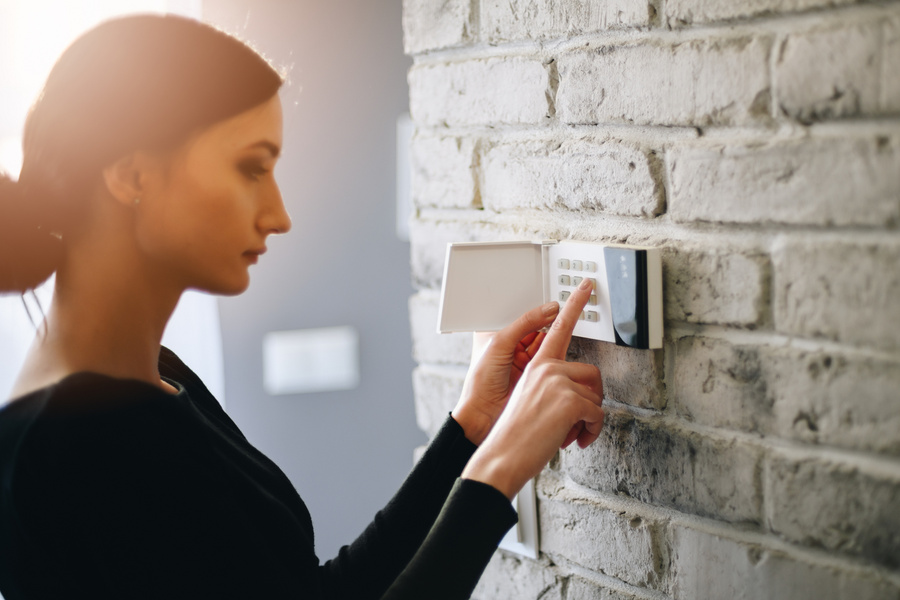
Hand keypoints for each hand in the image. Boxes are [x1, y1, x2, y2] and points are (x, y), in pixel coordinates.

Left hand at [452, 301, 559, 444]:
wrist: (483, 415)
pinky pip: (551, 358)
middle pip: (537, 326)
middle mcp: (511, 344)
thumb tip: (550, 309)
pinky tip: (562, 344)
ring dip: (555, 334)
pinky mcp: (535, 373)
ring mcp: (524, 359)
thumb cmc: (481, 381)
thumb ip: (525, 324)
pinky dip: (557, 352)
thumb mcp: (500, 343)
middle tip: (568, 307)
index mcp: (497, 333)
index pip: (522, 313)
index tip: (558, 300)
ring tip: (569, 321)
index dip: (538, 307)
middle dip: (549, 319)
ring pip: (546, 341)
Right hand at [461, 278, 604, 499]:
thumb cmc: (515, 435)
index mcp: (537, 365)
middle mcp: (546, 367)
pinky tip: (573, 440)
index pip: (559, 327)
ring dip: (588, 420)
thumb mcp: (531, 401)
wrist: (503, 455)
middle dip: (590, 402)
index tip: (587, 285)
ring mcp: (557, 380)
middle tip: (572, 422)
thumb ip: (551, 389)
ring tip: (566, 433)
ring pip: (596, 397)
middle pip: (592, 375)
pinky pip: (597, 414)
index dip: (576, 303)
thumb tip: (579, 397)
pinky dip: (590, 431)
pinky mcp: (568, 398)